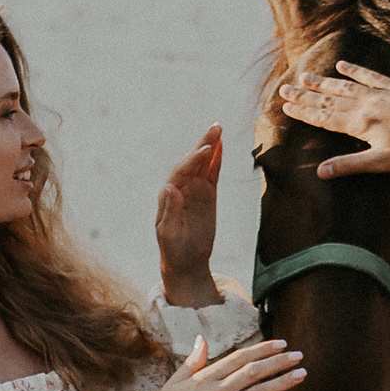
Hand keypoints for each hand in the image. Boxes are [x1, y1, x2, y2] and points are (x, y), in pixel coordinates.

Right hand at [147, 330, 305, 390]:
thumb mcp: (174, 384)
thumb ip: (193, 362)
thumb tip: (202, 339)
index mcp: (204, 378)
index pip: (239, 358)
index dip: (262, 349)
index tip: (280, 344)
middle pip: (253, 372)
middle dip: (279, 362)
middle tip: (299, 355)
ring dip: (283, 381)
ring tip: (301, 373)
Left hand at [155, 124, 223, 303]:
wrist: (185, 262)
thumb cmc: (173, 250)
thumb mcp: (169, 233)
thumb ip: (170, 211)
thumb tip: (170, 187)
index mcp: (169, 195)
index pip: (181, 172)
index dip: (193, 160)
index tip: (206, 150)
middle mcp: (181, 188)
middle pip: (192, 162)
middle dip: (203, 144)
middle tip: (215, 128)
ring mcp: (194, 191)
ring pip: (203, 164)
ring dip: (210, 147)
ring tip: (218, 129)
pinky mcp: (207, 196)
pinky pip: (212, 175)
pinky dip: (216, 161)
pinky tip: (221, 147)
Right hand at [274, 61, 389, 180]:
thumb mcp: (380, 162)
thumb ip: (349, 164)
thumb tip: (320, 171)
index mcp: (359, 124)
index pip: (324, 117)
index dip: (304, 112)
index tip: (286, 106)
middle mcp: (364, 105)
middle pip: (328, 99)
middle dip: (305, 95)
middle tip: (284, 89)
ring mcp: (379, 94)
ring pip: (344, 86)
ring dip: (323, 81)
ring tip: (304, 75)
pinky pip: (370, 76)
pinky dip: (355, 70)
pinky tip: (343, 64)